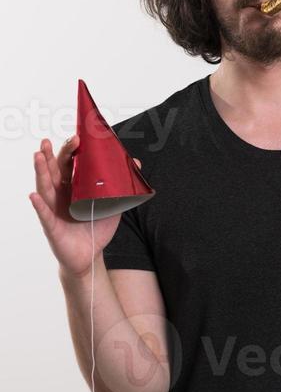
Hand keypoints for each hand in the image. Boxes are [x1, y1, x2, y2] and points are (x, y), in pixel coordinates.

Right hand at [29, 134, 141, 277]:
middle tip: (50, 140)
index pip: (69, 164)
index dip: (70, 151)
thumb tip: (136, 163)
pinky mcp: (52, 226)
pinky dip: (38, 205)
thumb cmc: (96, 226)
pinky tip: (34, 195)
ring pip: (45, 187)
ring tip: (38, 156)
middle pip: (53, 170)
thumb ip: (122, 184)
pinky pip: (44, 214)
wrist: (90, 254)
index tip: (76, 137)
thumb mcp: (113, 203)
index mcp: (73, 186)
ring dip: (41, 171)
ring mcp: (54, 208)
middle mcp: (61, 194)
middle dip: (51, 155)